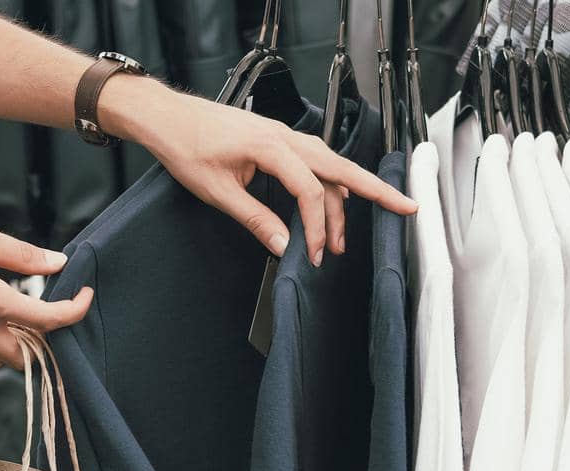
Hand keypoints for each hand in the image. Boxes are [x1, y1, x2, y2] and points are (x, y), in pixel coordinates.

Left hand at [101, 79, 417, 263]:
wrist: (166, 117)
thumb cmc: (185, 147)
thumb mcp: (217, 191)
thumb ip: (254, 219)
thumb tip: (284, 246)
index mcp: (272, 148)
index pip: (312, 191)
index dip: (319, 226)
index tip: (318, 253)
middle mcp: (285, 137)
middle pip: (340, 168)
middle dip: (375, 191)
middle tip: (404, 210)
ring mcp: (282, 136)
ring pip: (328, 166)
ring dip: (343, 198)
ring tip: (341, 238)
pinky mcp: (275, 140)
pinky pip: (313, 161)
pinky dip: (327, 184)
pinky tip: (329, 204)